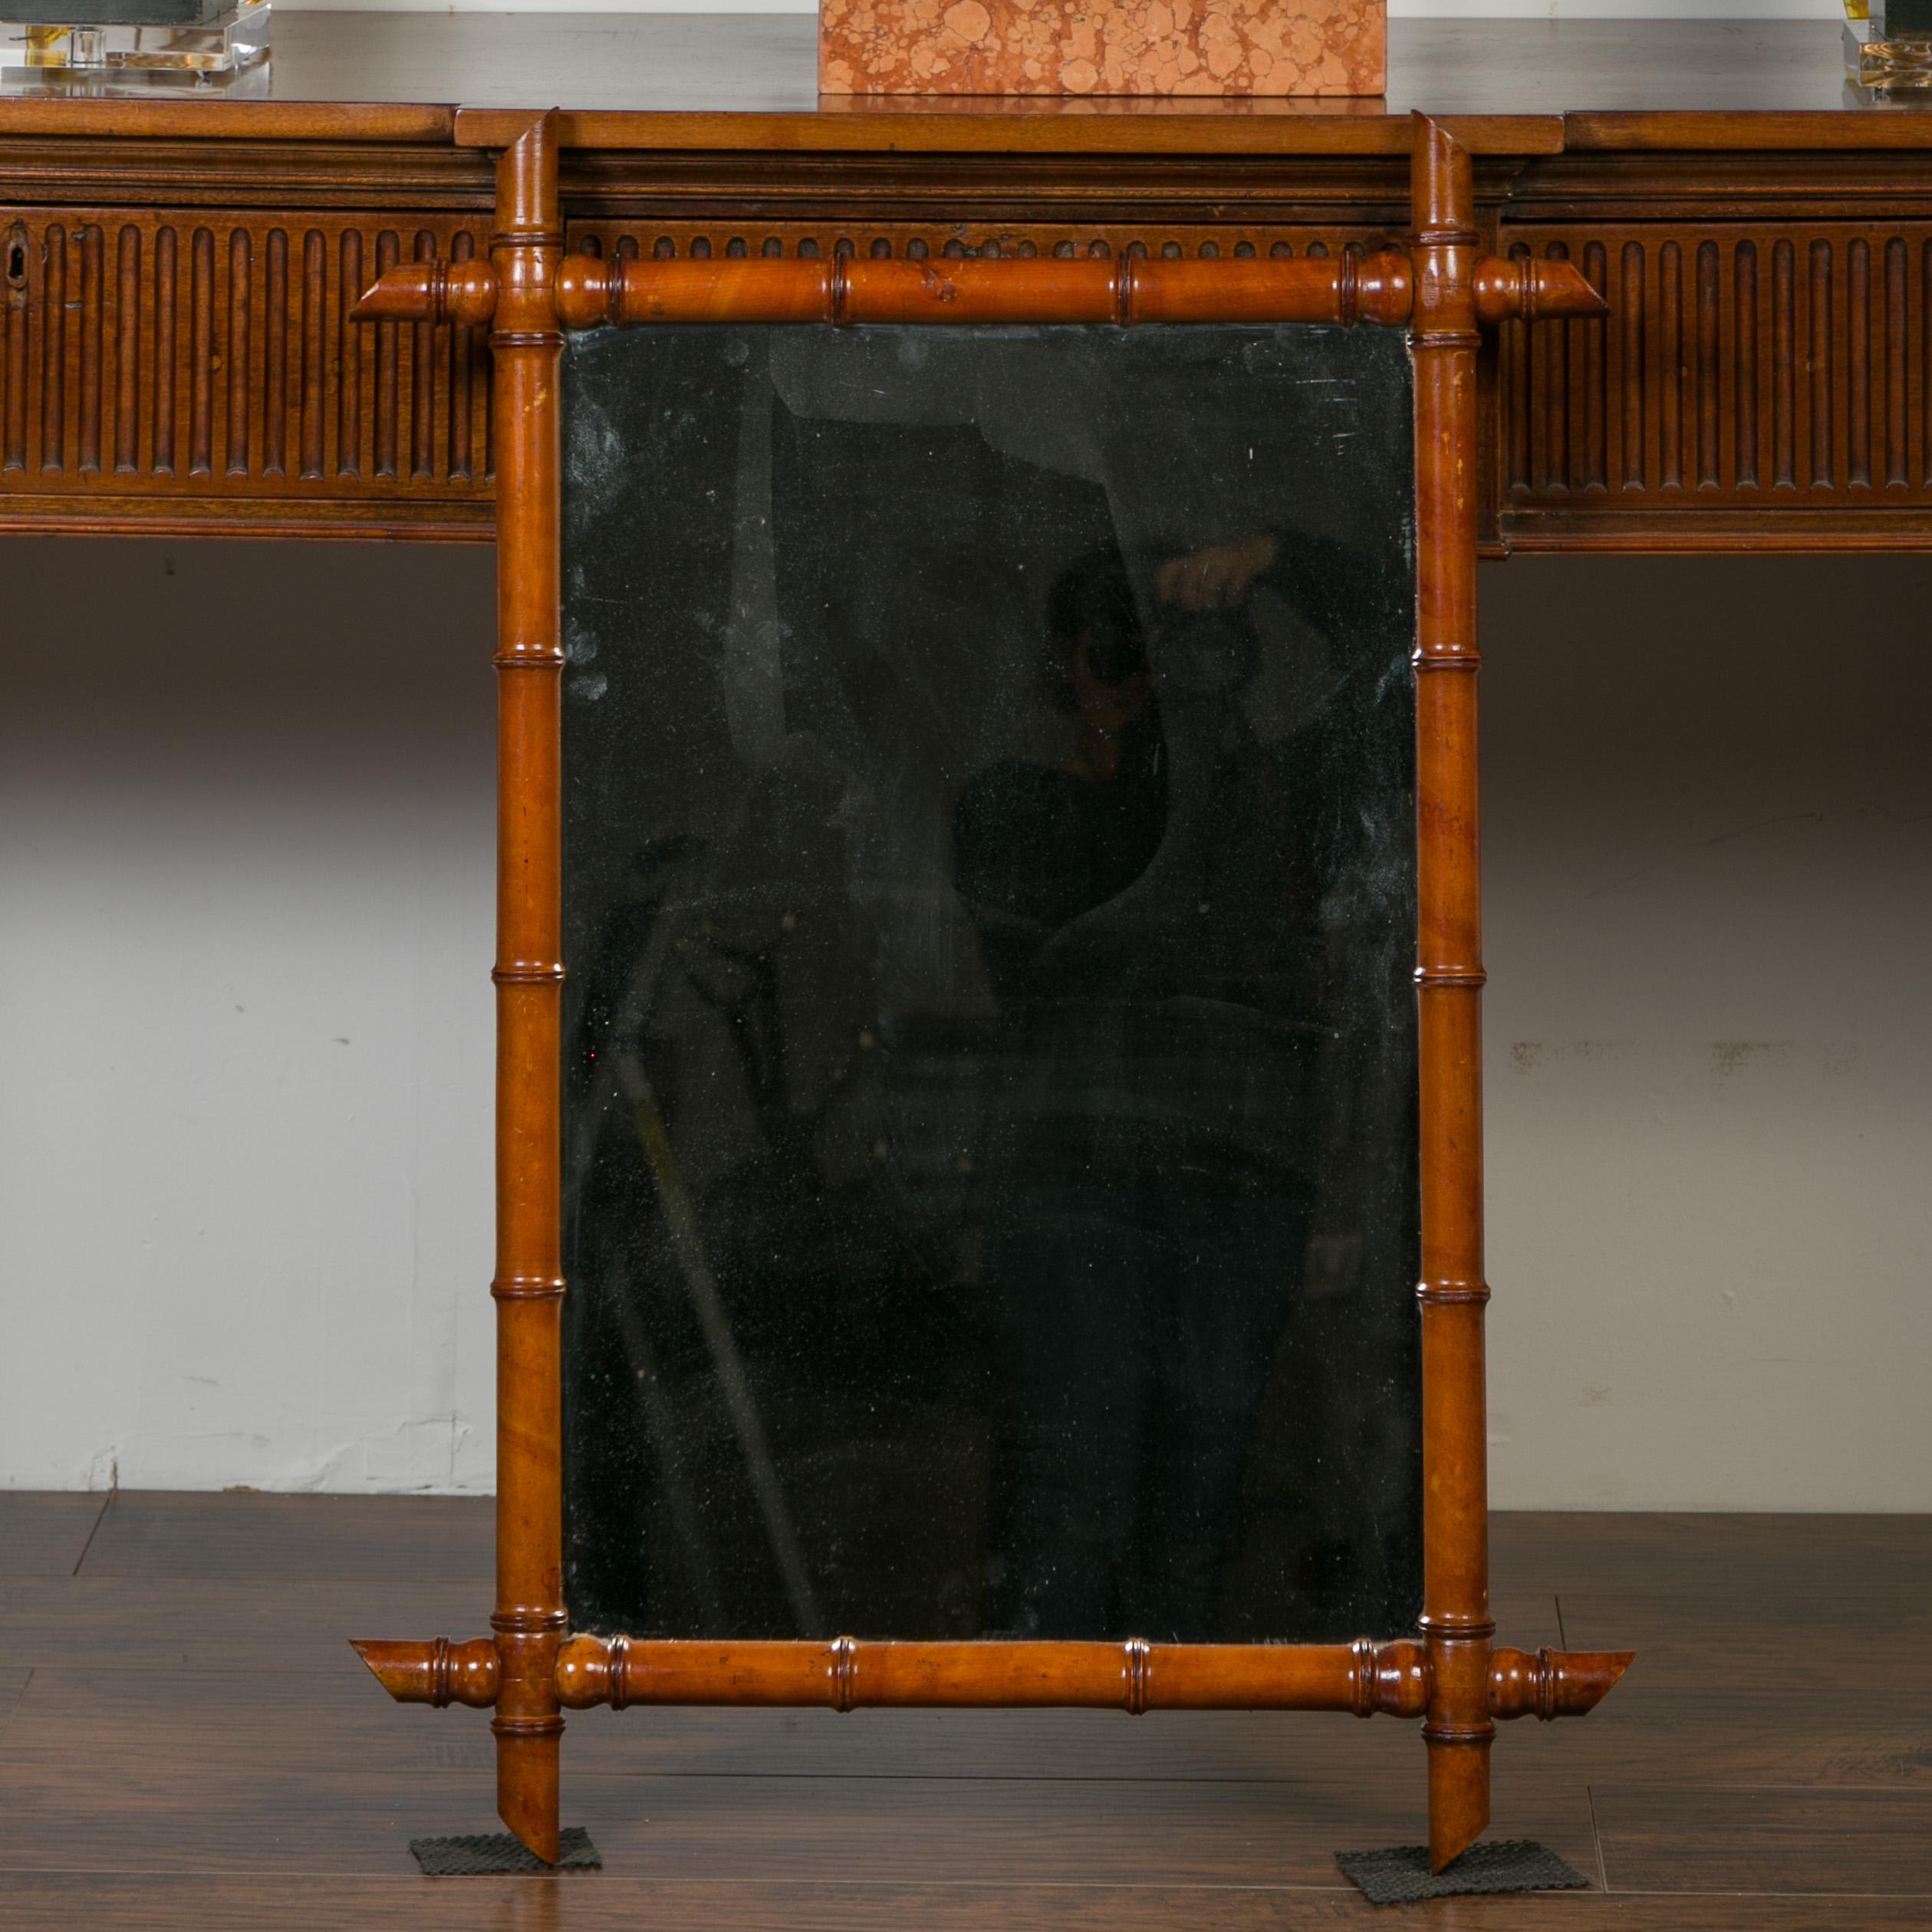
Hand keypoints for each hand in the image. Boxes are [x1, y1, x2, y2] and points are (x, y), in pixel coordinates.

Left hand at [1155, 535, 1278, 612]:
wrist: (1256, 551)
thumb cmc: (1225, 566)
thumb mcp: (1205, 570)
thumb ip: (1193, 583)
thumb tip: (1181, 608)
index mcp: (1193, 559)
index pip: (1170, 568)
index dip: (1164, 585)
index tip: (1166, 601)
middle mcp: (1205, 558)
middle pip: (1189, 578)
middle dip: (1189, 597)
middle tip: (1194, 609)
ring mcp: (1224, 561)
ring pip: (1209, 584)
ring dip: (1209, 600)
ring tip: (1212, 609)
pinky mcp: (1242, 567)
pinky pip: (1234, 587)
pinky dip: (1232, 599)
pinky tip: (1233, 604)